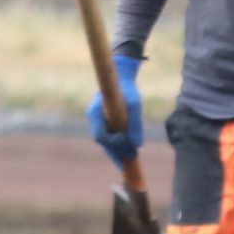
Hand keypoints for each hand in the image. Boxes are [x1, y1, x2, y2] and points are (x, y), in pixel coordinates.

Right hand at [87, 54, 142, 168]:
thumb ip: (135, 124)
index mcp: (95, 113)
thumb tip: (138, 145)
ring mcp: (99, 120)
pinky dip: (118, 145)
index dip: (114, 143)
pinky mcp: (106, 121)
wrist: (122, 75)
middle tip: (132, 159)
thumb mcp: (134, 104)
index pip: (101, 136)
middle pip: (103, 142)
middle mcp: (94, 119)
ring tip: (131, 158)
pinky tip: (128, 151)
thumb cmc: (127, 87)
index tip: (128, 143)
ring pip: (106, 141)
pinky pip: (110, 136)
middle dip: (116, 152)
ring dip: (118, 151)